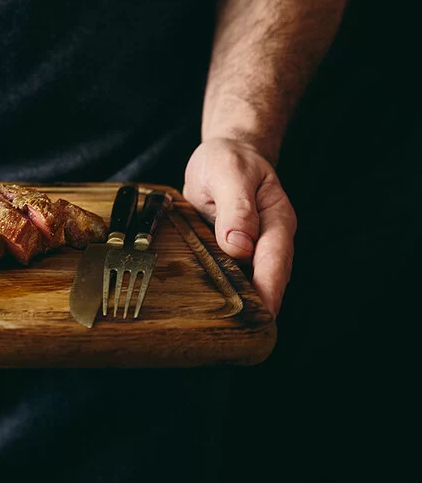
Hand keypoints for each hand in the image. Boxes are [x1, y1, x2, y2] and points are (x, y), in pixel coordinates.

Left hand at [183, 138, 295, 315]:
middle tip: (242, 334)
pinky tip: (212, 308)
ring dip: (241, 302)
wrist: (224, 154)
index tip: (263, 314)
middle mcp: (269, 238)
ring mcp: (252, 247)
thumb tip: (240, 246)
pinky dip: (225, 290)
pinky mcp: (232, 252)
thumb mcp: (229, 173)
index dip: (269, 289)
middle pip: (268, 278)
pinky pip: (232, 274)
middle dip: (259, 306)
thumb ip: (236, 206)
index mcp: (276, 219)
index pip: (275, 259)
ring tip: (227, 330)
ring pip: (250, 280)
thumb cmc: (228, 160)